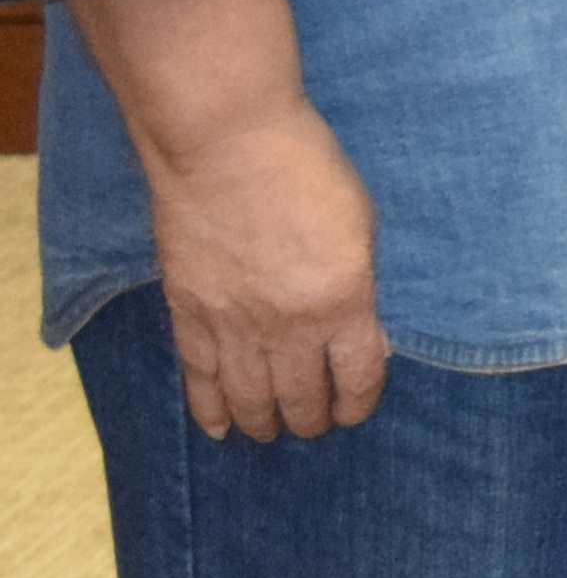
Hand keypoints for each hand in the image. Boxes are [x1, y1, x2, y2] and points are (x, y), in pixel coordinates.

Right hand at [136, 99, 386, 440]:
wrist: (228, 145)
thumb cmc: (309, 169)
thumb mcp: (363, 226)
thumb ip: (362, 284)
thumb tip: (365, 334)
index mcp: (344, 302)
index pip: (358, 376)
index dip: (358, 403)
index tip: (355, 412)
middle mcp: (289, 326)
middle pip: (302, 396)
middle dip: (311, 419)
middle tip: (313, 427)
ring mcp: (234, 323)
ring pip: (250, 396)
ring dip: (263, 422)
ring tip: (271, 432)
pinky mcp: (190, 312)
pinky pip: (200, 377)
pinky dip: (209, 408)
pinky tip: (219, 429)